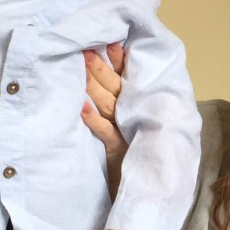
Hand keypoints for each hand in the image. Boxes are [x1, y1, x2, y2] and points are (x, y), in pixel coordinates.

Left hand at [81, 42, 126, 196]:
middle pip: (115, 86)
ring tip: (81, 65)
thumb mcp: (133, 126)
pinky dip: (93, 120)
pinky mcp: (117, 151)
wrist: (148, 190)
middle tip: (86, 46)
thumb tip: (105, 79)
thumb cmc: (137, 155)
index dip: (120, 59)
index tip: (110, 39)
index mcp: (138, 107)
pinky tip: (81, 107)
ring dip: (94, 85)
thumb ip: (124, 104)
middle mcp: (133, 116)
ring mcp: (126, 132)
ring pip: (109, 104)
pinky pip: (104, 132)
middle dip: (101, 66)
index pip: (129, 77)